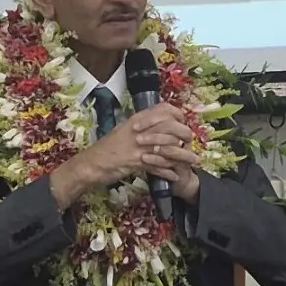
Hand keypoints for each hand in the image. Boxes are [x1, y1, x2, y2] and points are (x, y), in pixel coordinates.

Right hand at [51, 104, 192, 207]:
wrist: (92, 163)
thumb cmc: (108, 148)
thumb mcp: (125, 130)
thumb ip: (142, 127)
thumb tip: (158, 125)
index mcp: (138, 119)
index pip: (165, 109)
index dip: (178, 116)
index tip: (183, 124)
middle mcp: (141, 129)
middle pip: (172, 128)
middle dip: (185, 136)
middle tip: (188, 144)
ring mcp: (140, 145)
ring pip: (170, 148)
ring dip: (183, 156)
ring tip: (192, 161)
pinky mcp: (137, 161)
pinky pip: (159, 166)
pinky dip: (168, 171)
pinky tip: (174, 175)